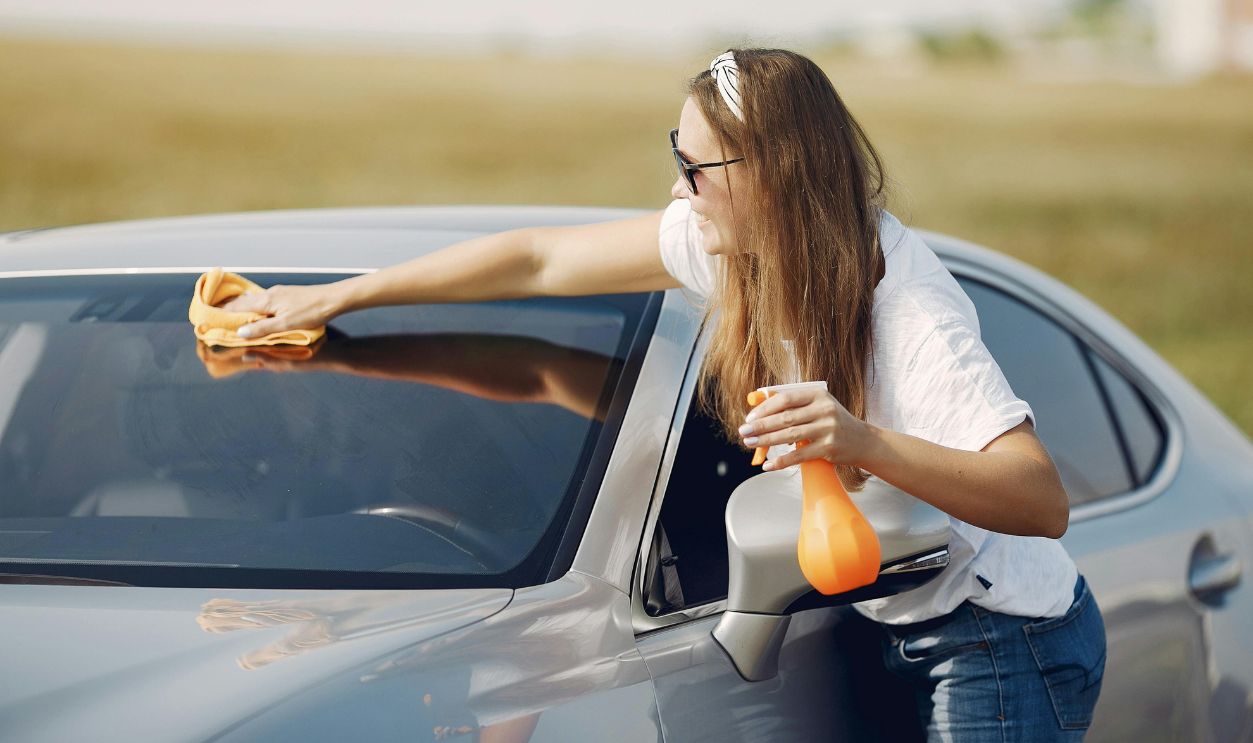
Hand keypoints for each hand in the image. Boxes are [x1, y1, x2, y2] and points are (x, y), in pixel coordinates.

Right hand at [219, 283, 343, 338]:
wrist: (334, 298)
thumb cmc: (312, 312)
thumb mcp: (286, 324)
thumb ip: (263, 329)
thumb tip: (240, 333)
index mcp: (266, 301)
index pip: (237, 307)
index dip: (223, 314)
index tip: (208, 318)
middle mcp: (269, 294)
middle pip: (243, 302)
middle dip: (229, 309)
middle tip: (215, 316)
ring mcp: (279, 293)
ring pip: (254, 300)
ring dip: (242, 307)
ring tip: (231, 314)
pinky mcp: (287, 295)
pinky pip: (264, 300)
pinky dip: (255, 306)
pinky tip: (257, 309)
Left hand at [738, 386, 871, 470]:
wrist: (862, 441)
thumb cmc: (833, 422)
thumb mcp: (818, 406)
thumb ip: (793, 405)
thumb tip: (759, 406)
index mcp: (818, 395)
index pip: (785, 399)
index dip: (764, 408)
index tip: (749, 417)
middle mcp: (824, 410)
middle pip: (785, 417)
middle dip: (760, 425)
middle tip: (743, 431)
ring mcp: (827, 429)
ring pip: (789, 436)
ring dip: (766, 441)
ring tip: (750, 443)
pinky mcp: (828, 448)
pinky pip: (799, 456)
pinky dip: (781, 461)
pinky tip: (768, 465)